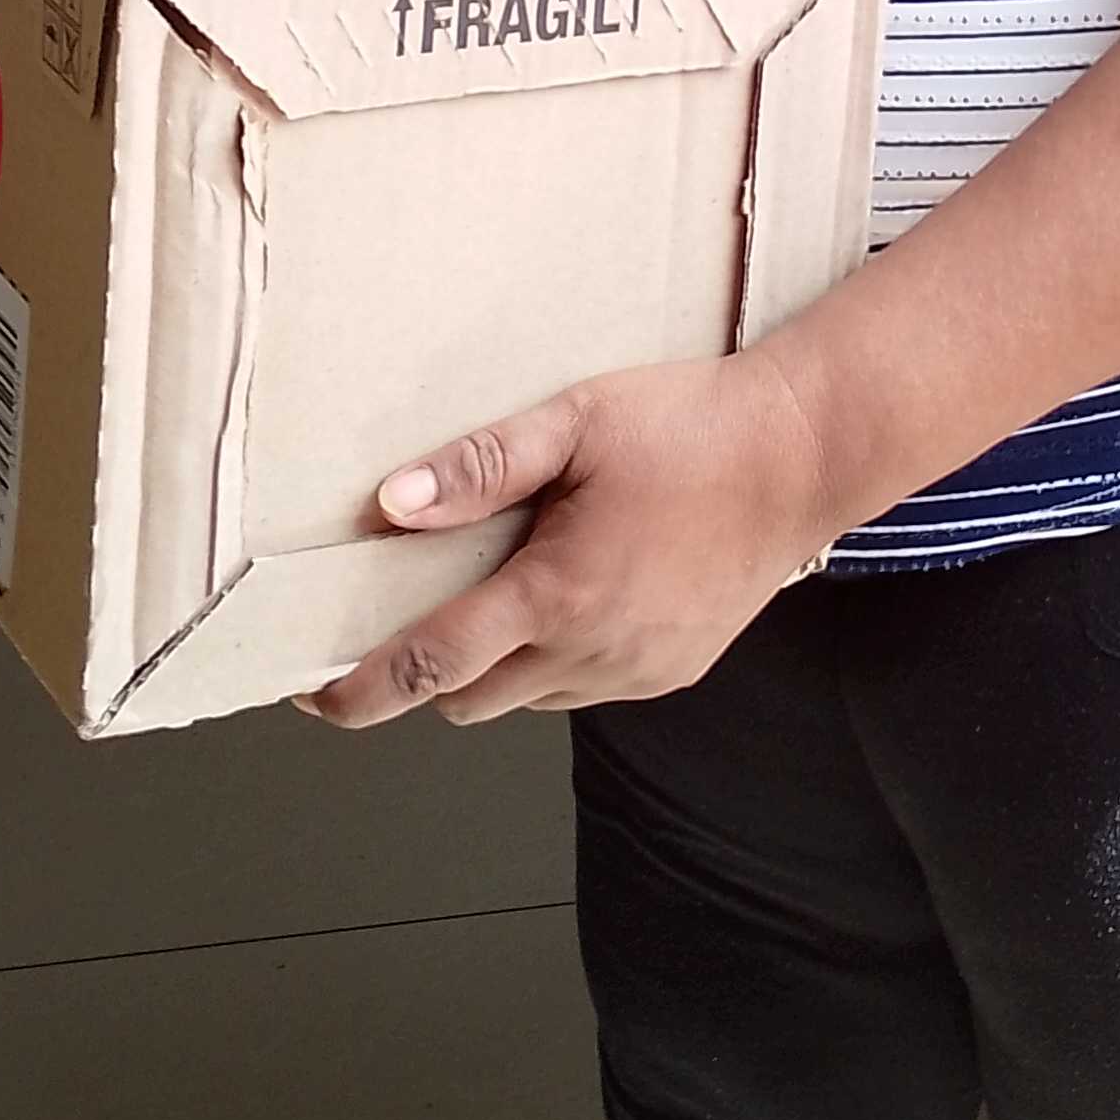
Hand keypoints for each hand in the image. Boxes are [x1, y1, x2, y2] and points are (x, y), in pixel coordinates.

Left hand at [299, 349, 838, 729]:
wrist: (805, 454)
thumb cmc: (692, 426)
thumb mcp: (577, 418)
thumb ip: (481, 464)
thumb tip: (392, 504)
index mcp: (559, 593)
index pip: (433, 666)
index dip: (362, 691)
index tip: (315, 699)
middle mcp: (595, 650)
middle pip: (470, 700)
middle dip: (425, 677)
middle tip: (400, 623)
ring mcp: (638, 670)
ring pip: (528, 701)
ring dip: (495, 668)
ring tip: (498, 593)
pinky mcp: (672, 672)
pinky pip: (584, 690)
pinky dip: (555, 662)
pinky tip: (571, 597)